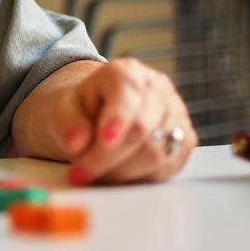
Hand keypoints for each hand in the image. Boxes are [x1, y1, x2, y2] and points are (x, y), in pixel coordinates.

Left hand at [53, 58, 196, 184]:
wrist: (102, 114)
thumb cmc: (83, 109)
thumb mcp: (64, 108)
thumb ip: (67, 122)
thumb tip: (75, 143)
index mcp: (127, 72)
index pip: (128, 93)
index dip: (117, 118)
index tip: (104, 140)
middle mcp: (158, 90)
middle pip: (141, 129)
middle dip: (108, 157)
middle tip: (80, 174)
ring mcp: (177, 114)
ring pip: (157, 152)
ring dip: (122, 172)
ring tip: (95, 176)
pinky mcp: (185, 140)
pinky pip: (169, 166)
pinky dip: (141, 177)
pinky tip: (118, 176)